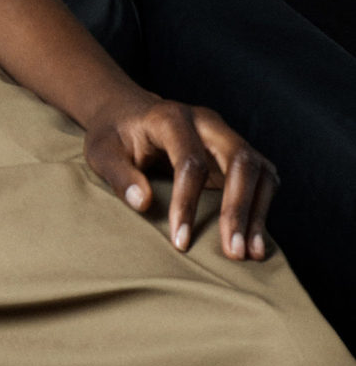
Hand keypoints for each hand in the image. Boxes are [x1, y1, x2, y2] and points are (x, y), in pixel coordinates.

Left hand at [84, 93, 278, 259]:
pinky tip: (255, 240)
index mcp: (171, 119)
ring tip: (251, 253)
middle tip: (232, 252)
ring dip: (257, 212)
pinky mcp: (236, 154)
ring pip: (258, 170)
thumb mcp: (102, 153)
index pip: (190, 161)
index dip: (188, 202)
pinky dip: (262, 208)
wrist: (129, 113)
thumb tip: (143, 203)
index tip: (180, 241)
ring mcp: (226, 136)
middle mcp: (207, 123)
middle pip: (239, 160)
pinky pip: (261, 179)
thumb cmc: (114, 135)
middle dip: (238, 208)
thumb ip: (120, 176)